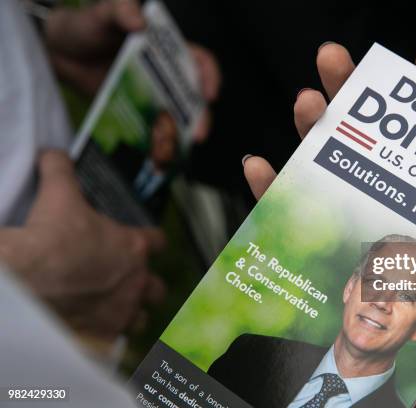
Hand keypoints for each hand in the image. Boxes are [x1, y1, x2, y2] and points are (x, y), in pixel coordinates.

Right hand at [0, 151, 165, 341]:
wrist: (27, 280)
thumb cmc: (50, 237)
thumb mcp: (57, 195)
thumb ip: (61, 171)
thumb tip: (53, 153)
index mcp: (133, 247)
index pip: (157, 241)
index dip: (151, 241)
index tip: (145, 243)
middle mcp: (136, 281)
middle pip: (156, 286)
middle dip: (146, 284)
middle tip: (130, 281)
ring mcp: (121, 311)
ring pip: (141, 317)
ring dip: (132, 312)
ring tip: (115, 308)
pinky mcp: (103, 335)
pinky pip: (115, 341)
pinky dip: (108, 335)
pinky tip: (95, 330)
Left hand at [44, 0, 220, 140]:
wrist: (61, 52)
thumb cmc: (88, 26)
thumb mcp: (105, 12)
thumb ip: (121, 9)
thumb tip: (139, 22)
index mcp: (166, 49)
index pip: (199, 61)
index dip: (209, 76)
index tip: (209, 94)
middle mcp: (164, 74)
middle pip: (193, 96)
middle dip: (201, 116)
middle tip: (199, 133)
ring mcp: (151, 95)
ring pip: (177, 115)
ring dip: (183, 132)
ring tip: (179, 147)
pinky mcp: (136, 111)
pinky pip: (152, 127)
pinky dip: (158, 140)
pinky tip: (157, 151)